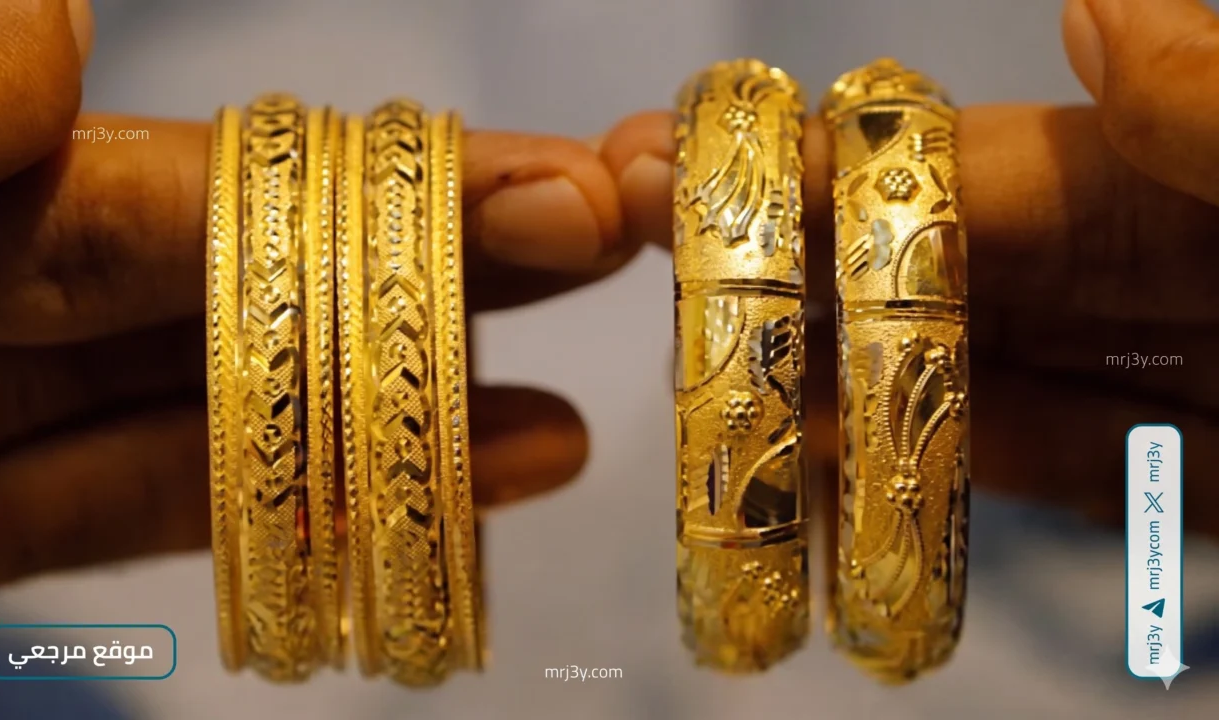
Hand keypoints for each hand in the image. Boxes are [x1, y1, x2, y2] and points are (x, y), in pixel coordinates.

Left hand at [0, 0, 640, 603]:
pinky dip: (312, 515)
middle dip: (455, 267)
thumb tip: (62, 11)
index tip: (577, 191)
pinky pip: (159, 516)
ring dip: (422, 411)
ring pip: (246, 411)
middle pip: (269, 284)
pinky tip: (454, 495)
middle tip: (623, 247)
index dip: (405, 200)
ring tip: (580, 406)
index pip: (220, 193)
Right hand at [599, 0, 1218, 537]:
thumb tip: (1087, 9)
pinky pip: (1063, 482)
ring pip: (978, 384)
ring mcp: (1180, 384)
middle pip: (944, 274)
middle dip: (801, 275)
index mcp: (1187, 172)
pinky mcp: (1200, 490)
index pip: (972, 171)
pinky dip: (946, 481)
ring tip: (710, 389)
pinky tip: (832, 475)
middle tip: (658, 278)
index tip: (678, 168)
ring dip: (841, 390)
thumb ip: (1216, 117)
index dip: (822, 170)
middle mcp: (1169, 270)